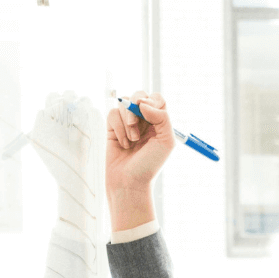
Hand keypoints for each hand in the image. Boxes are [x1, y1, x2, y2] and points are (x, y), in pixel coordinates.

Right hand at [105, 91, 175, 229]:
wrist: (129, 182)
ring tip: (132, 140)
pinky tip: (123, 143)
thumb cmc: (150, 164)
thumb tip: (143, 104)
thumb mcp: (166, 141)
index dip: (151, 100)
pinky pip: (112, 114)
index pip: (157, 99)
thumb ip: (162, 118)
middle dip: (136, 107)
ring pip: (124, 104)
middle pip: (139, 96)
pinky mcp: (113, 128)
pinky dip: (118, 128)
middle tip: (135, 124)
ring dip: (127, 121)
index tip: (146, 110)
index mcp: (160, 122)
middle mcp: (145, 121)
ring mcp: (128, 123)